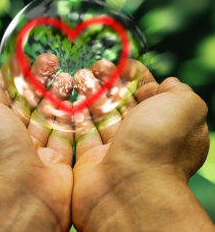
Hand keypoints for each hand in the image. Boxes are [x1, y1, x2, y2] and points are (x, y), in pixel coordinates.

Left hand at [0, 53, 73, 231]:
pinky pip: (67, 135)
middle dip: (41, 80)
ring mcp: (35, 151)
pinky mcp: (57, 162)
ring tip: (68, 74)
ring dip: (58, 94)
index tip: (29, 58)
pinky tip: (80, 99)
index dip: (17, 74)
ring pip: (49, 116)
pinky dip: (73, 117)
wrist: (14, 197)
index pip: (4, 93)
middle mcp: (11, 138)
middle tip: (53, 60)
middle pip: (29, 102)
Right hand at [72, 59, 212, 230]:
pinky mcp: (91, 159)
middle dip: (108, 82)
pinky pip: (81, 132)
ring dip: (89, 94)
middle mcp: (139, 137)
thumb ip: (179, 91)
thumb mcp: (185, 107)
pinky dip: (75, 115)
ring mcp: (113, 149)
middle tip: (95, 67)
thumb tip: (168, 84)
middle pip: (120, 102)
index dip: (134, 75)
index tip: (121, 63)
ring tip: (79, 76)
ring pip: (99, 115)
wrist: (130, 191)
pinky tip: (69, 98)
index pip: (147, 93)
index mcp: (162, 124)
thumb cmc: (159, 144)